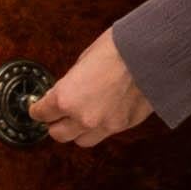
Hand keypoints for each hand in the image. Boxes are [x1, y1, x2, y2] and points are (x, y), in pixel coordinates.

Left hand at [29, 26, 156, 149]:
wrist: (152, 53)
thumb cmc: (117, 48)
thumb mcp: (82, 61)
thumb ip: (70, 83)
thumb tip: (66, 90)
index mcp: (66, 98)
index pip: (41, 113)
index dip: (38, 108)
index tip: (38, 107)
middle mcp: (83, 117)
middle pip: (58, 135)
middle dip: (55, 124)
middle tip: (57, 114)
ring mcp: (105, 125)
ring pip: (82, 141)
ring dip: (77, 131)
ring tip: (80, 117)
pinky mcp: (124, 126)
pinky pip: (105, 134)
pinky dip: (100, 126)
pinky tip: (103, 112)